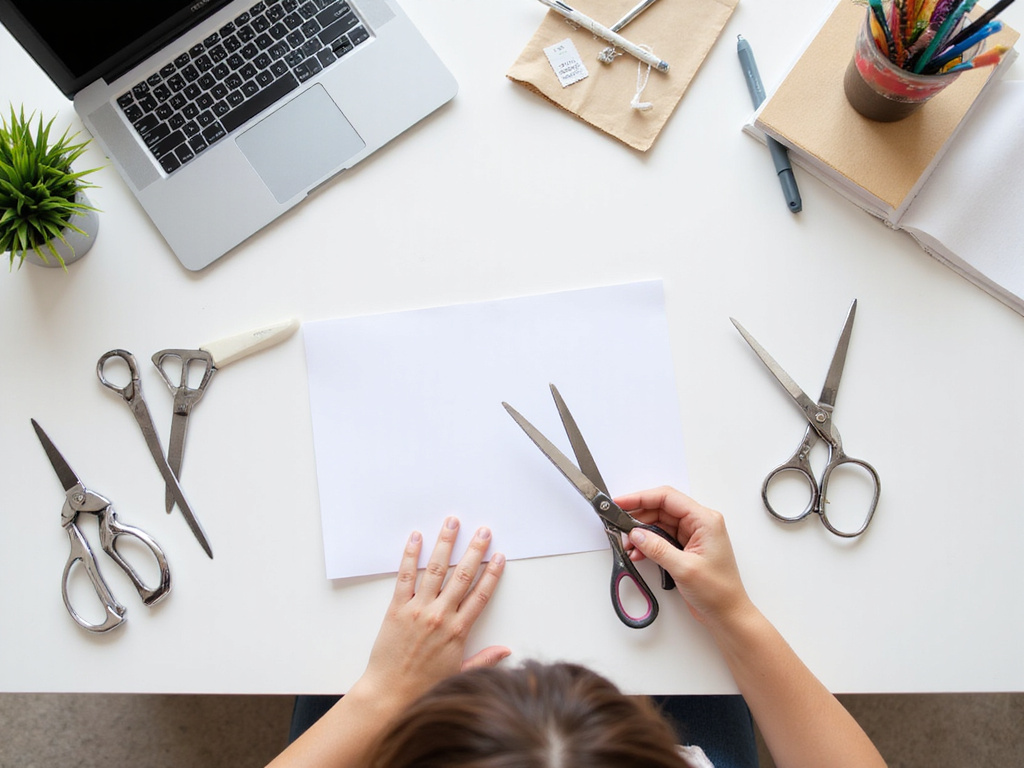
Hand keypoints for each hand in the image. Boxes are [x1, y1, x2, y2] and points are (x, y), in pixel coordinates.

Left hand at [356, 517, 508, 708]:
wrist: (390, 694)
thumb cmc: (425, 686)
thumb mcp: (460, 673)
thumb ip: (484, 659)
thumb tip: (506, 650)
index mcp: (458, 631)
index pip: (480, 595)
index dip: (492, 574)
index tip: (499, 556)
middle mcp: (441, 616)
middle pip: (463, 576)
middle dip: (474, 551)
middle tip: (483, 531)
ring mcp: (418, 610)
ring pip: (436, 570)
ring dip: (446, 544)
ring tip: (452, 523)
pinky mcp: (397, 609)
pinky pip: (405, 577)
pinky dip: (411, 556)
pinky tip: (416, 538)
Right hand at [617, 487, 749, 626]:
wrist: (727, 615)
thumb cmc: (719, 592)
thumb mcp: (684, 568)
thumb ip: (657, 548)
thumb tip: (636, 534)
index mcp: (705, 521)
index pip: (668, 498)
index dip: (641, 498)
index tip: (620, 503)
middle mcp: (699, 524)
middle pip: (661, 509)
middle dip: (637, 516)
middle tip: (617, 524)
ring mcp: (691, 536)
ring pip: (658, 524)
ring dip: (640, 533)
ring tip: (626, 543)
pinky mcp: (684, 549)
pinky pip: (660, 539)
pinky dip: (646, 544)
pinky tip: (636, 553)